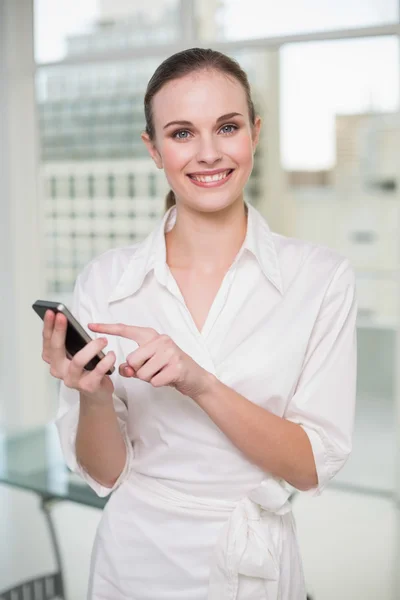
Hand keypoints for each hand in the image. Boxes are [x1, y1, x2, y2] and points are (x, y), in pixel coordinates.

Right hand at [41, 310, 115, 403]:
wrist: (96, 393)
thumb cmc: (86, 368)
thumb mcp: (76, 353)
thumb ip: (71, 341)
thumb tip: (68, 320)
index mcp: (54, 361)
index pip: (48, 341)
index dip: (48, 326)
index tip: (51, 312)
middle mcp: (60, 370)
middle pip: (56, 349)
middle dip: (59, 331)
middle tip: (64, 317)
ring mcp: (73, 380)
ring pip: (78, 360)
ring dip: (91, 347)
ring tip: (103, 340)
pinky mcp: (88, 386)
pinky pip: (97, 371)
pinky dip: (106, 361)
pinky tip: (112, 354)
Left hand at [88, 322, 213, 399]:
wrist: (195, 378)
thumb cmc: (168, 369)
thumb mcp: (148, 365)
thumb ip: (132, 366)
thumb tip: (123, 369)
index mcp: (151, 336)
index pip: (126, 330)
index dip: (107, 328)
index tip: (90, 325)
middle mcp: (160, 339)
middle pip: (131, 360)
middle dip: (138, 371)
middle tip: (154, 370)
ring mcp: (170, 352)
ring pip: (142, 372)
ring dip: (149, 378)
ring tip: (161, 373)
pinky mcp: (176, 366)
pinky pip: (154, 381)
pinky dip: (158, 384)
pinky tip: (168, 378)